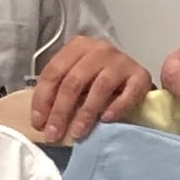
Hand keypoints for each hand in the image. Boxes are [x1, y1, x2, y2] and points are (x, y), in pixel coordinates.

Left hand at [31, 37, 152, 142]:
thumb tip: (43, 118)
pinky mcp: (141, 76)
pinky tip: (106, 120)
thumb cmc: (103, 80)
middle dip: (61, 110)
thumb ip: (62, 89)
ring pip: (98, 87)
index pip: (54, 72)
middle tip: (54, 133)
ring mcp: (121, 61)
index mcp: (78, 46)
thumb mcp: (79, 78)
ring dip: (86, 113)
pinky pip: (128, 94)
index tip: (38, 123)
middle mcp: (99, 49)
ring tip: (78, 133)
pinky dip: (116, 108)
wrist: (137, 77)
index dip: (43, 99)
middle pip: (74, 81)